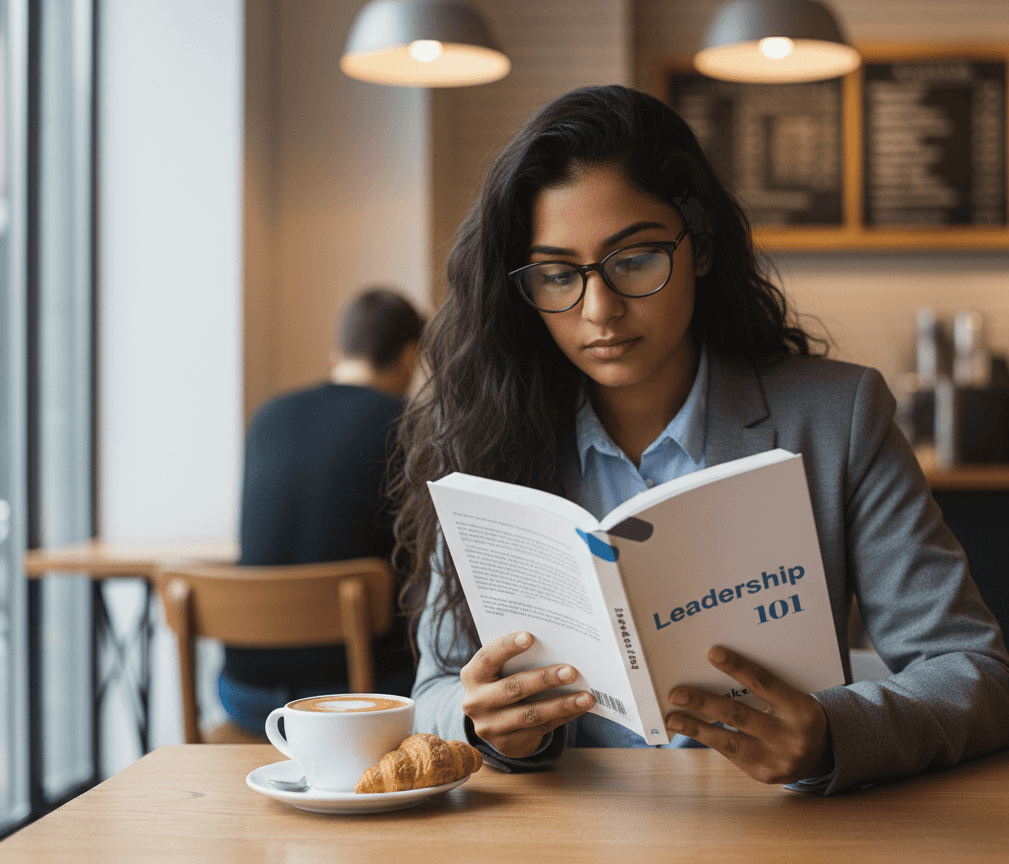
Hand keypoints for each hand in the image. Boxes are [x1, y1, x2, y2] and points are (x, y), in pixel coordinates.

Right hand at [460, 631, 594, 757]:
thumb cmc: (502, 681)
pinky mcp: (507, 745)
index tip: (530, 636)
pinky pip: (540, 729)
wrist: (492, 722)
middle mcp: (476, 702)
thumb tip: (555, 645)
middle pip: (514, 688)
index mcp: (472, 676)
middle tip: (572, 671)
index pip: (488, 657)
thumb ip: (515, 659)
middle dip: (545, 679)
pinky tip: (579, 708)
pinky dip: (563, 717)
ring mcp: (490, 727)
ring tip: (586, 697)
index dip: (507, 646)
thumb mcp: (499, 670)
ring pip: (530, 714)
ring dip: (562, 704)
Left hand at [665, 646, 831, 784]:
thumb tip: (717, 666)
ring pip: (730, 742)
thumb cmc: (796, 714)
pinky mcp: (764, 775)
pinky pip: (731, 755)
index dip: (737, 667)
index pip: (765, 683)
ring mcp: (778, 760)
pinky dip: (709, 740)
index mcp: (801, 709)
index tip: (711, 653)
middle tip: (676, 693)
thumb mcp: (793, 697)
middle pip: (740, 715)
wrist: (822, 753)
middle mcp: (791, 737)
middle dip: (704, 703)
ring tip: (673, 719)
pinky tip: (691, 729)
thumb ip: (764, 687)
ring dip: (697, 729)